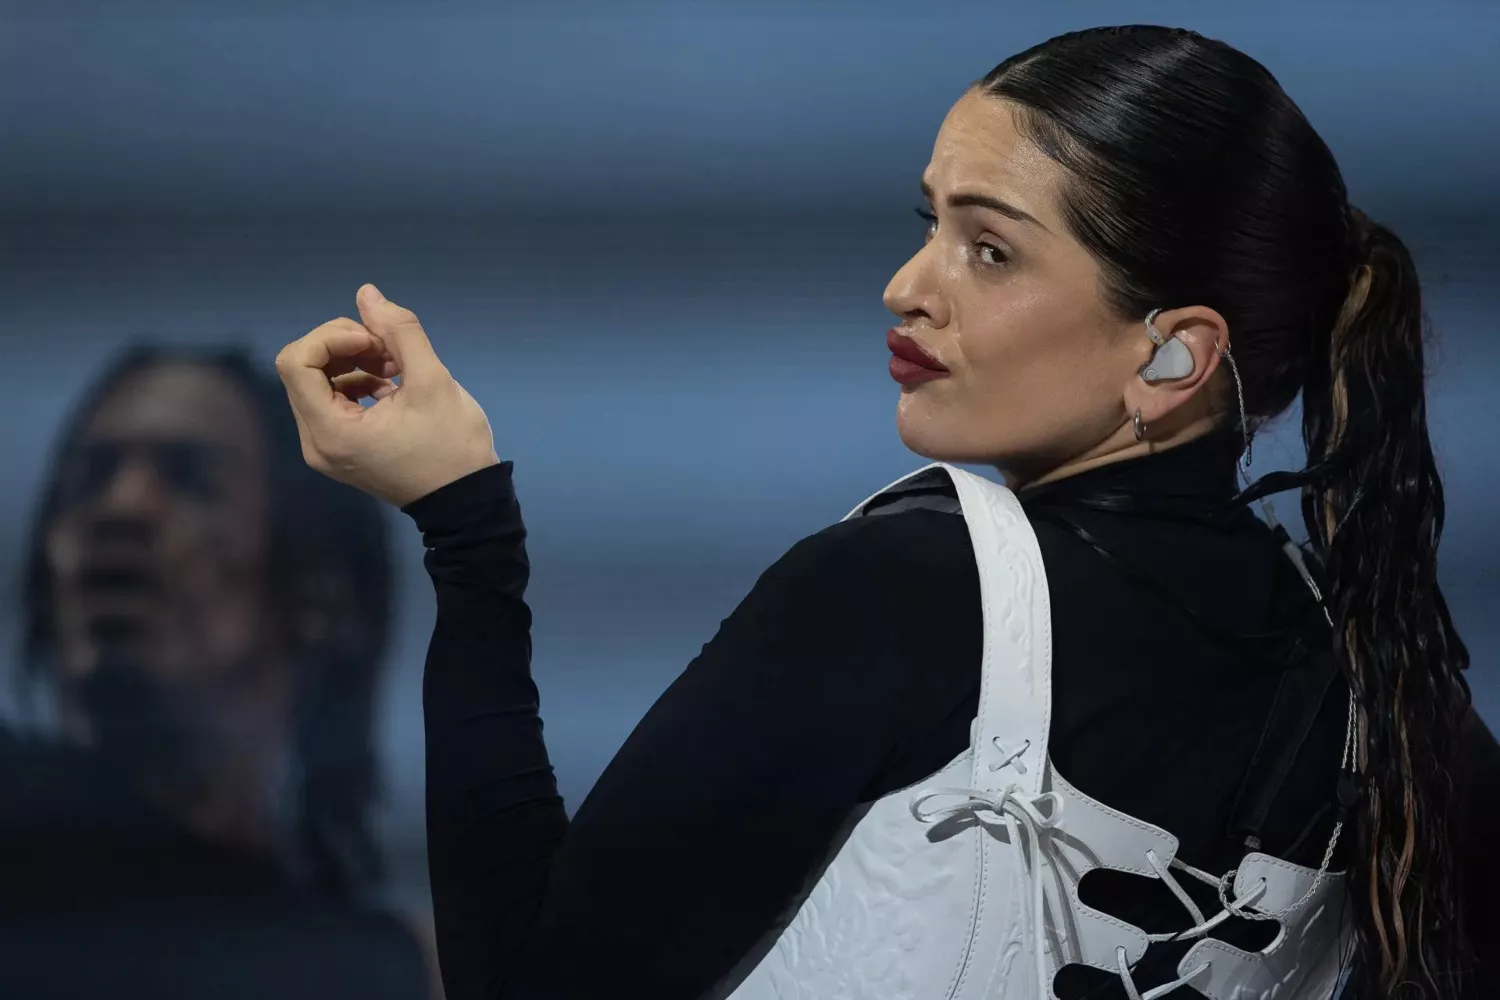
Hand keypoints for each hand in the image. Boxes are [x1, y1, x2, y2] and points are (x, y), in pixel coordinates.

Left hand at [275, 284, 499, 507]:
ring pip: (316, 381)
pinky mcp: (338, 448)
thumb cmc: (452, 446)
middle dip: (345, 345)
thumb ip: (399, 331)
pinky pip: (331, 399)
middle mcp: (316, 442)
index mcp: (331, 430)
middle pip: (302, 368)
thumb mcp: (433, 381)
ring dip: (353, 361)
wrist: (466, 502)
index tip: (375, 340)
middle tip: (391, 350)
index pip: (295, 362)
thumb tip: (367, 293)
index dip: (331, 337)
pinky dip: (356, 380)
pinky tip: (392, 383)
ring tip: (398, 366)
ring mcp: (325, 448)